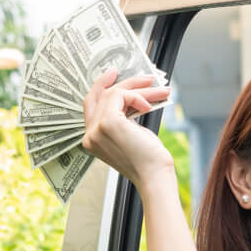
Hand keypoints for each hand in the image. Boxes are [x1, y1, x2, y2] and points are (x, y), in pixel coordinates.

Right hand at [82, 68, 173, 191]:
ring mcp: (96, 128)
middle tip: (145, 77)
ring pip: (114, 94)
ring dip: (140, 90)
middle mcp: (89, 134)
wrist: (154, 176)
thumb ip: (124, 118)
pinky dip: (138, 96)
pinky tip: (150, 106)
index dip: (101, 87)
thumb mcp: (132, 135)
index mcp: (92, 139)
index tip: (114, 74)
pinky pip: (121, 96)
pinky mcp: (108, 123)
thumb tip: (133, 99)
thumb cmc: (149, 161)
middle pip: (101, 96)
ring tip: (161, 91)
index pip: (91, 105)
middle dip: (124, 82)